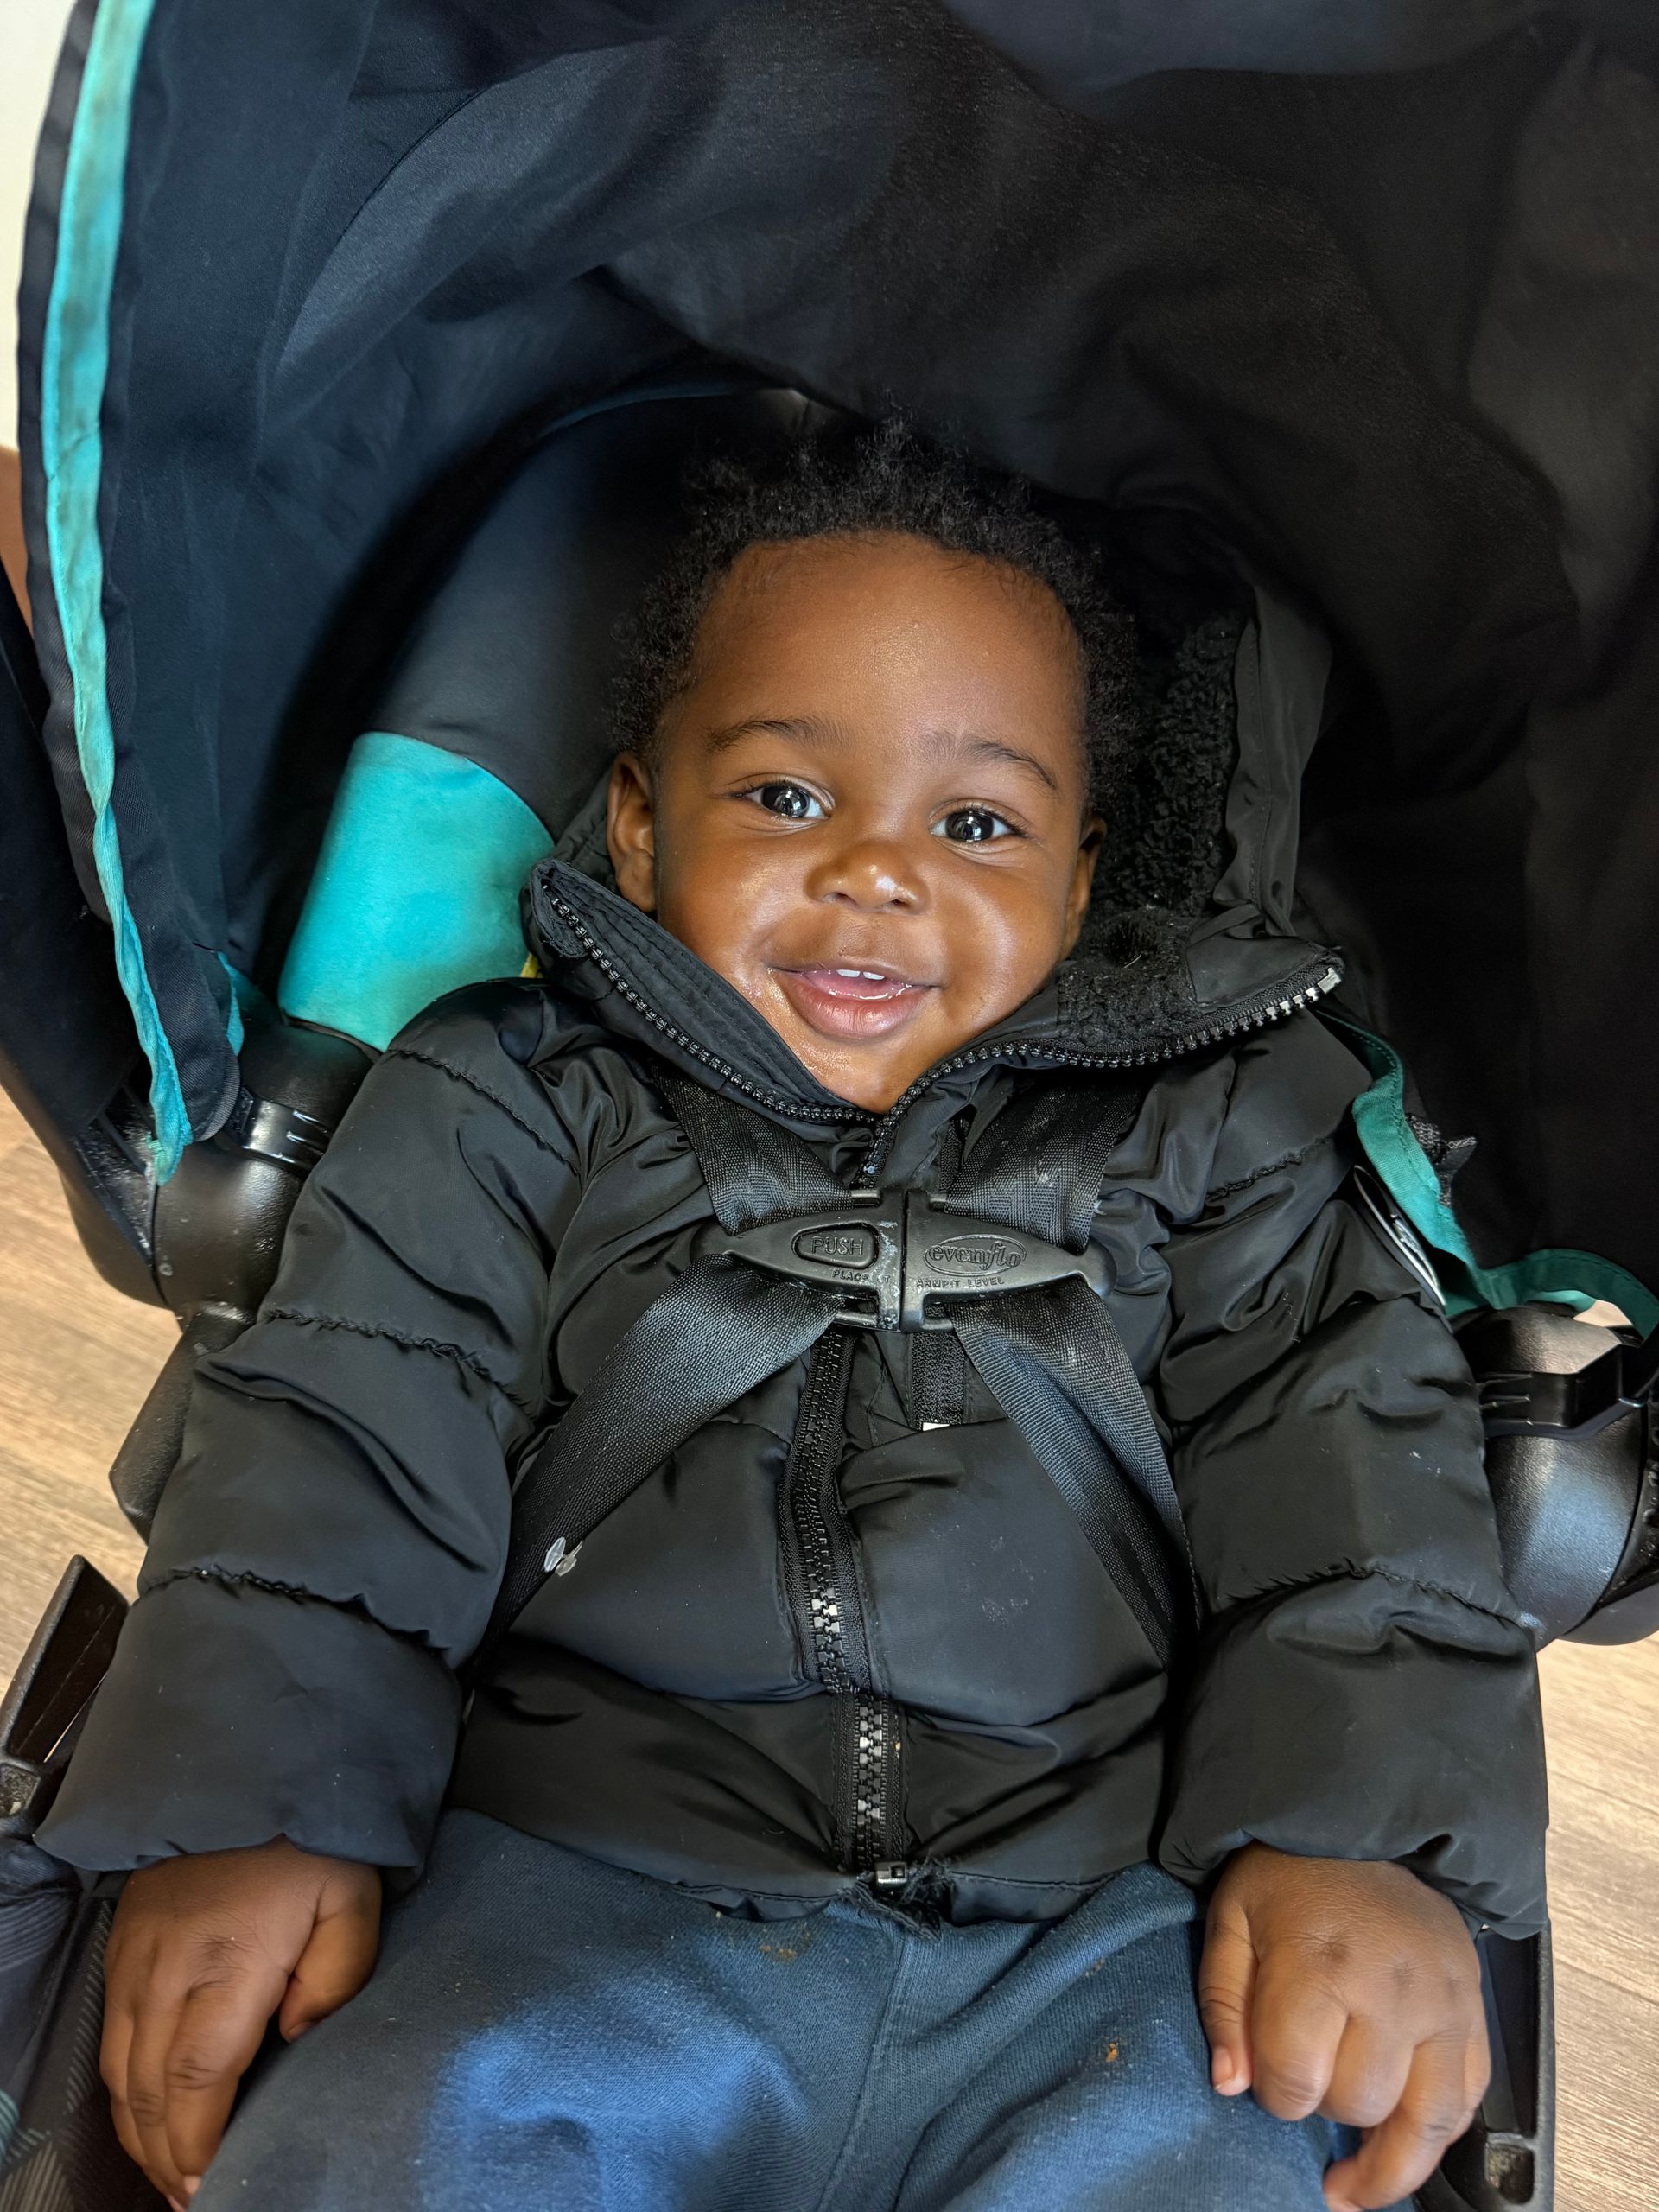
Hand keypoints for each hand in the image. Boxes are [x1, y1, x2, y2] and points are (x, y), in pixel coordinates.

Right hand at [102, 1837, 380, 2207]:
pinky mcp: (123, 1948)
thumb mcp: (352, 1897)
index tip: (211, 2183)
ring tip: (173, 2173)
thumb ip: (337, 1974)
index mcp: (229, 1961)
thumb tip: (297, 2038)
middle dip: (168, 2155)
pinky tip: (150, 2114)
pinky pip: (112, 2039)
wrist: (246, 1769)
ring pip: (121, 2073)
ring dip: (142, 2132)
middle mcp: (168, 1969)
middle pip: (149, 2091)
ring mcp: (136, 1959)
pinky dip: (125, 2091)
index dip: (198, 2142)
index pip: (197, 2079)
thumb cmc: (309, 1839)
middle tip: (194, 2195)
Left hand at [1199, 1844, 1487, 2210]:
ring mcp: (1442, 2002)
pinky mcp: (1474, 2009)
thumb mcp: (1231, 1922)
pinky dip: (1438, 2135)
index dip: (1273, 2097)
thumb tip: (1228, 2084)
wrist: (1363, 1827)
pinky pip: (1468, 2099)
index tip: (1266, 2080)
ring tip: (1357, 2181)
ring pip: (1426, 2122)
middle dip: (1324, 2109)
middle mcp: (1390, 1990)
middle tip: (1307, 2084)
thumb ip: (1222, 2005)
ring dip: (1389, 2161)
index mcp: (1320, 1964)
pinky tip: (1403, 2143)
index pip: (1295, 2081)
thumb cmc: (1289, 1878)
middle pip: (1358, 2104)